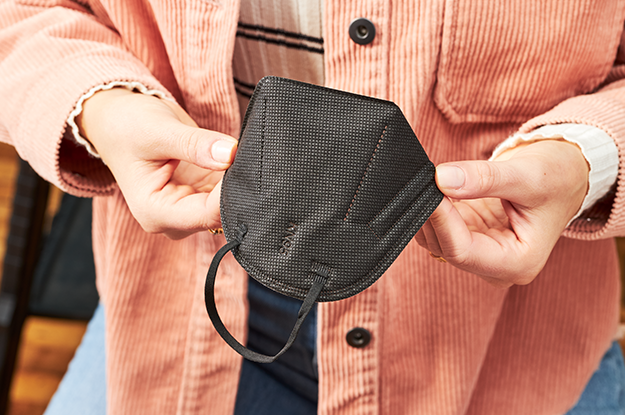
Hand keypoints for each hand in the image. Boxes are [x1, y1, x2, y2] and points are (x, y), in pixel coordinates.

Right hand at [77, 88, 237, 238]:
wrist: (119, 121)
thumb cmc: (129, 127)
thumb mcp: (159, 130)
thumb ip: (195, 145)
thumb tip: (231, 153)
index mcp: (156, 213)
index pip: (207, 214)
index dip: (231, 192)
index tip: (243, 163)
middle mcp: (174, 219)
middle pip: (221, 215)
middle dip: (238, 188)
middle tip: (247, 156)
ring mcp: (190, 209)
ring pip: (230, 205)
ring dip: (239, 182)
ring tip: (240, 154)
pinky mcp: (203, 195)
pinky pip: (229, 193)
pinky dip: (237, 177)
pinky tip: (237, 158)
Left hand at [415, 139, 588, 287]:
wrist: (565, 175)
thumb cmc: (558, 178)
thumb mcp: (527, 175)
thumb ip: (484, 178)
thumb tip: (442, 179)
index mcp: (518, 263)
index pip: (462, 251)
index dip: (441, 220)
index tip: (430, 187)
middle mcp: (497, 267)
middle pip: (445, 248)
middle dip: (432, 214)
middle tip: (427, 178)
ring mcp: (481, 255)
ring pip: (435, 240)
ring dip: (429, 211)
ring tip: (433, 179)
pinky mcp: (470, 238)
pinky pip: (438, 230)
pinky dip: (432, 209)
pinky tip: (437, 187)